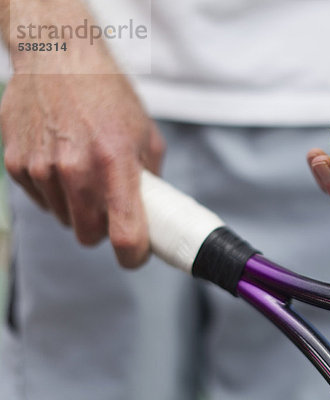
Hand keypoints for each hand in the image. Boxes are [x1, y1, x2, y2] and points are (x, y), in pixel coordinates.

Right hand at [1, 73, 164, 266]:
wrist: (58, 55)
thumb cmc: (107, 92)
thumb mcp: (145, 132)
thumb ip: (151, 177)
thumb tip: (153, 210)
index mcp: (115, 163)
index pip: (125, 235)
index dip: (133, 255)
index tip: (135, 255)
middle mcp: (76, 170)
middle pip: (88, 235)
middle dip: (103, 228)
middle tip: (110, 205)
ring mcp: (42, 168)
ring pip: (65, 218)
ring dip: (78, 207)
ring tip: (85, 171)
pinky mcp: (17, 164)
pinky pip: (41, 200)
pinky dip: (54, 191)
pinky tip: (61, 160)